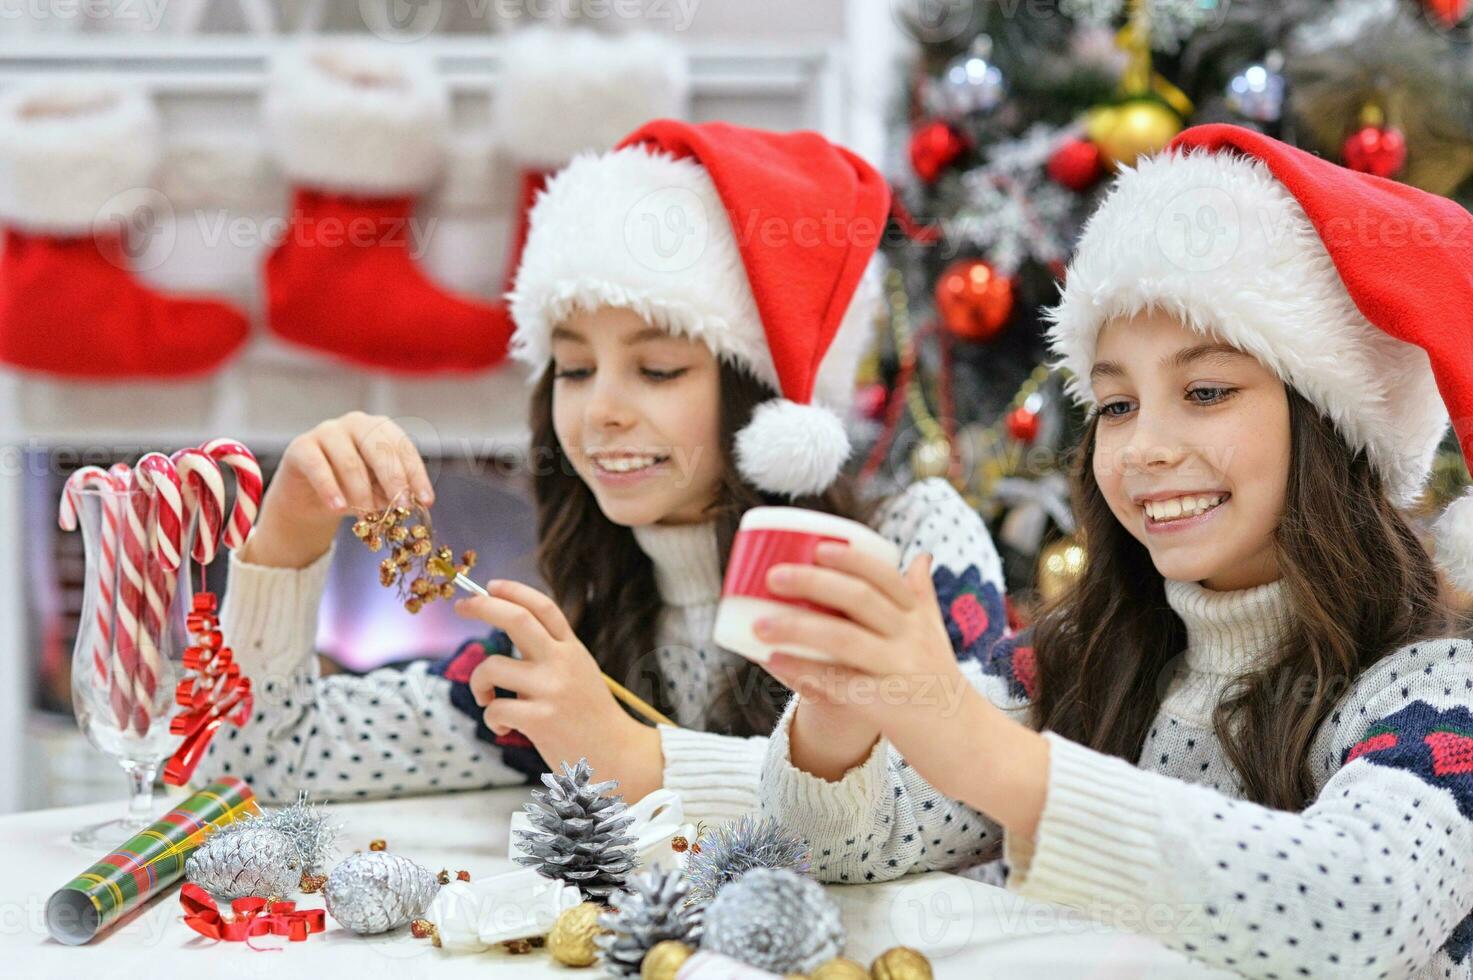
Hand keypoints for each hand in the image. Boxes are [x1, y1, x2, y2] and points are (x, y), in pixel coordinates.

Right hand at [245, 412, 434, 568]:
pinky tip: (338, 508)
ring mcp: (327, 431)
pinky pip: (318, 467)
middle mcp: (356, 423)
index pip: (404, 448)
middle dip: (394, 480)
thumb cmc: (350, 489)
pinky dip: (330, 489)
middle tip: (402, 508)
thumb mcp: (377, 491)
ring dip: (362, 493)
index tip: (426, 501)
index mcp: (381, 429)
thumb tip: (407, 502)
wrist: (308, 497)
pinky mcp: (301, 446)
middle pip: (380, 449)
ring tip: (367, 517)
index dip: (416, 475)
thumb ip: (391, 492)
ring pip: (350, 462)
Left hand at [453, 579, 661, 798]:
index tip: (490, 585)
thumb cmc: (589, 717)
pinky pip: (494, 709)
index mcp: (572, 649)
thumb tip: (508, 635)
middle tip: (463, 606)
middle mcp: (562, 662)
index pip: (544, 607)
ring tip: (487, 698)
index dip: (514, 591)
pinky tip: (506, 728)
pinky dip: (492, 719)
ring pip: (492, 666)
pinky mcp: (541, 719)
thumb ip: (551, 654)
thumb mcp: (579, 673)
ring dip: (477, 682)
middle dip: (483, 606)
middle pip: (516, 618)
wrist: (617, 754)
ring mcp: (551, 689)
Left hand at [761, 545, 1049, 837]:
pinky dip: (805, 672)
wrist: (974, 747)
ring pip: (844, 639)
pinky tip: (775, 663)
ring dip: (797, 628)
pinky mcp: (889, 708)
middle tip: (773, 577)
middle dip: (813, 583)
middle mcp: (913, 640)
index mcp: (919, 619)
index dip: (850, 559)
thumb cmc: (944, 687)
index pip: (885, 576)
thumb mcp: (936, 636)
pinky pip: (839, 686)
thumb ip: (922, 597)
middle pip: (859, 599)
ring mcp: (901, 673)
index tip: (818, 548)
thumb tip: (919, 555)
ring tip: (760, 624)